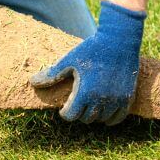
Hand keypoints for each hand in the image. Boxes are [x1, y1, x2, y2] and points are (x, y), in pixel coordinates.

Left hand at [29, 1, 145, 124]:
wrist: (119, 40)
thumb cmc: (91, 49)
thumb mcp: (69, 60)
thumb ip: (52, 74)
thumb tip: (32, 82)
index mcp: (84, 92)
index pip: (71, 116)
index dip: (65, 113)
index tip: (64, 108)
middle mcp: (101, 100)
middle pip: (86, 119)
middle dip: (79, 113)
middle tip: (76, 105)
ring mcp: (116, 100)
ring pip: (101, 119)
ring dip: (93, 115)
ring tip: (89, 106)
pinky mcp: (127, 97)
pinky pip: (118, 118)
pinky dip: (110, 119)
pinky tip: (104, 113)